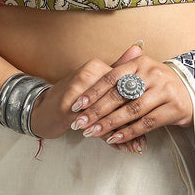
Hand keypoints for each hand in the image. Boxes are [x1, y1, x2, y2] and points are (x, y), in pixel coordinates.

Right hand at [25, 43, 143, 140]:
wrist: (41, 107)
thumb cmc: (74, 96)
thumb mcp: (95, 82)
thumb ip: (118, 68)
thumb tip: (139, 48)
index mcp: (96, 67)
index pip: (123, 86)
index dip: (139, 103)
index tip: (153, 115)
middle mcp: (88, 76)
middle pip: (118, 101)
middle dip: (134, 121)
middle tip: (145, 137)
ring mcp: (77, 91)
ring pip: (108, 115)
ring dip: (124, 133)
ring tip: (135, 146)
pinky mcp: (68, 107)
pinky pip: (94, 125)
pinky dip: (109, 138)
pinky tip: (119, 146)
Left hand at [68, 50, 193, 149]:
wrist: (193, 92)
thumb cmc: (159, 83)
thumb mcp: (142, 71)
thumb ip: (120, 71)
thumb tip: (92, 72)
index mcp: (140, 63)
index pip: (111, 77)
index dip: (93, 91)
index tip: (77, 104)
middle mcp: (152, 74)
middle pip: (119, 95)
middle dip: (96, 111)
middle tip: (80, 123)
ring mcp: (164, 90)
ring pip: (131, 110)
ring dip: (109, 124)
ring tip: (92, 133)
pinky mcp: (173, 108)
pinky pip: (146, 123)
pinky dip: (128, 132)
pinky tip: (114, 138)